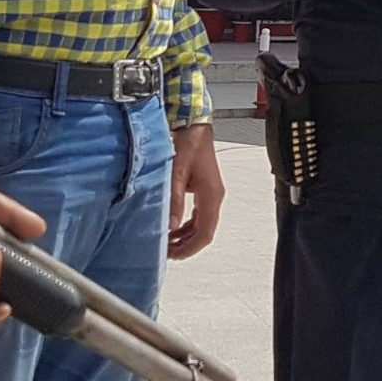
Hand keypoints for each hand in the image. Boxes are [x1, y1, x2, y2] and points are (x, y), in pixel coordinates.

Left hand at [168, 123, 224, 259]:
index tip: (175, 255)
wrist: (194, 125)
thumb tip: (170, 225)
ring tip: (168, 242)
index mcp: (211, 195)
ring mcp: (210, 193)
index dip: (191, 248)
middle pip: (205, 232)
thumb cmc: (188, 143)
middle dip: (187, 245)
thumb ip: (174, 200)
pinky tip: (174, 226)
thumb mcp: (177, 172)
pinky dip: (187, 225)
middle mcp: (214, 196)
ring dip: (186, 236)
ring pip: (202, 225)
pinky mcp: (204, 188)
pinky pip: (198, 214)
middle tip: (168, 252)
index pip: (205, 232)